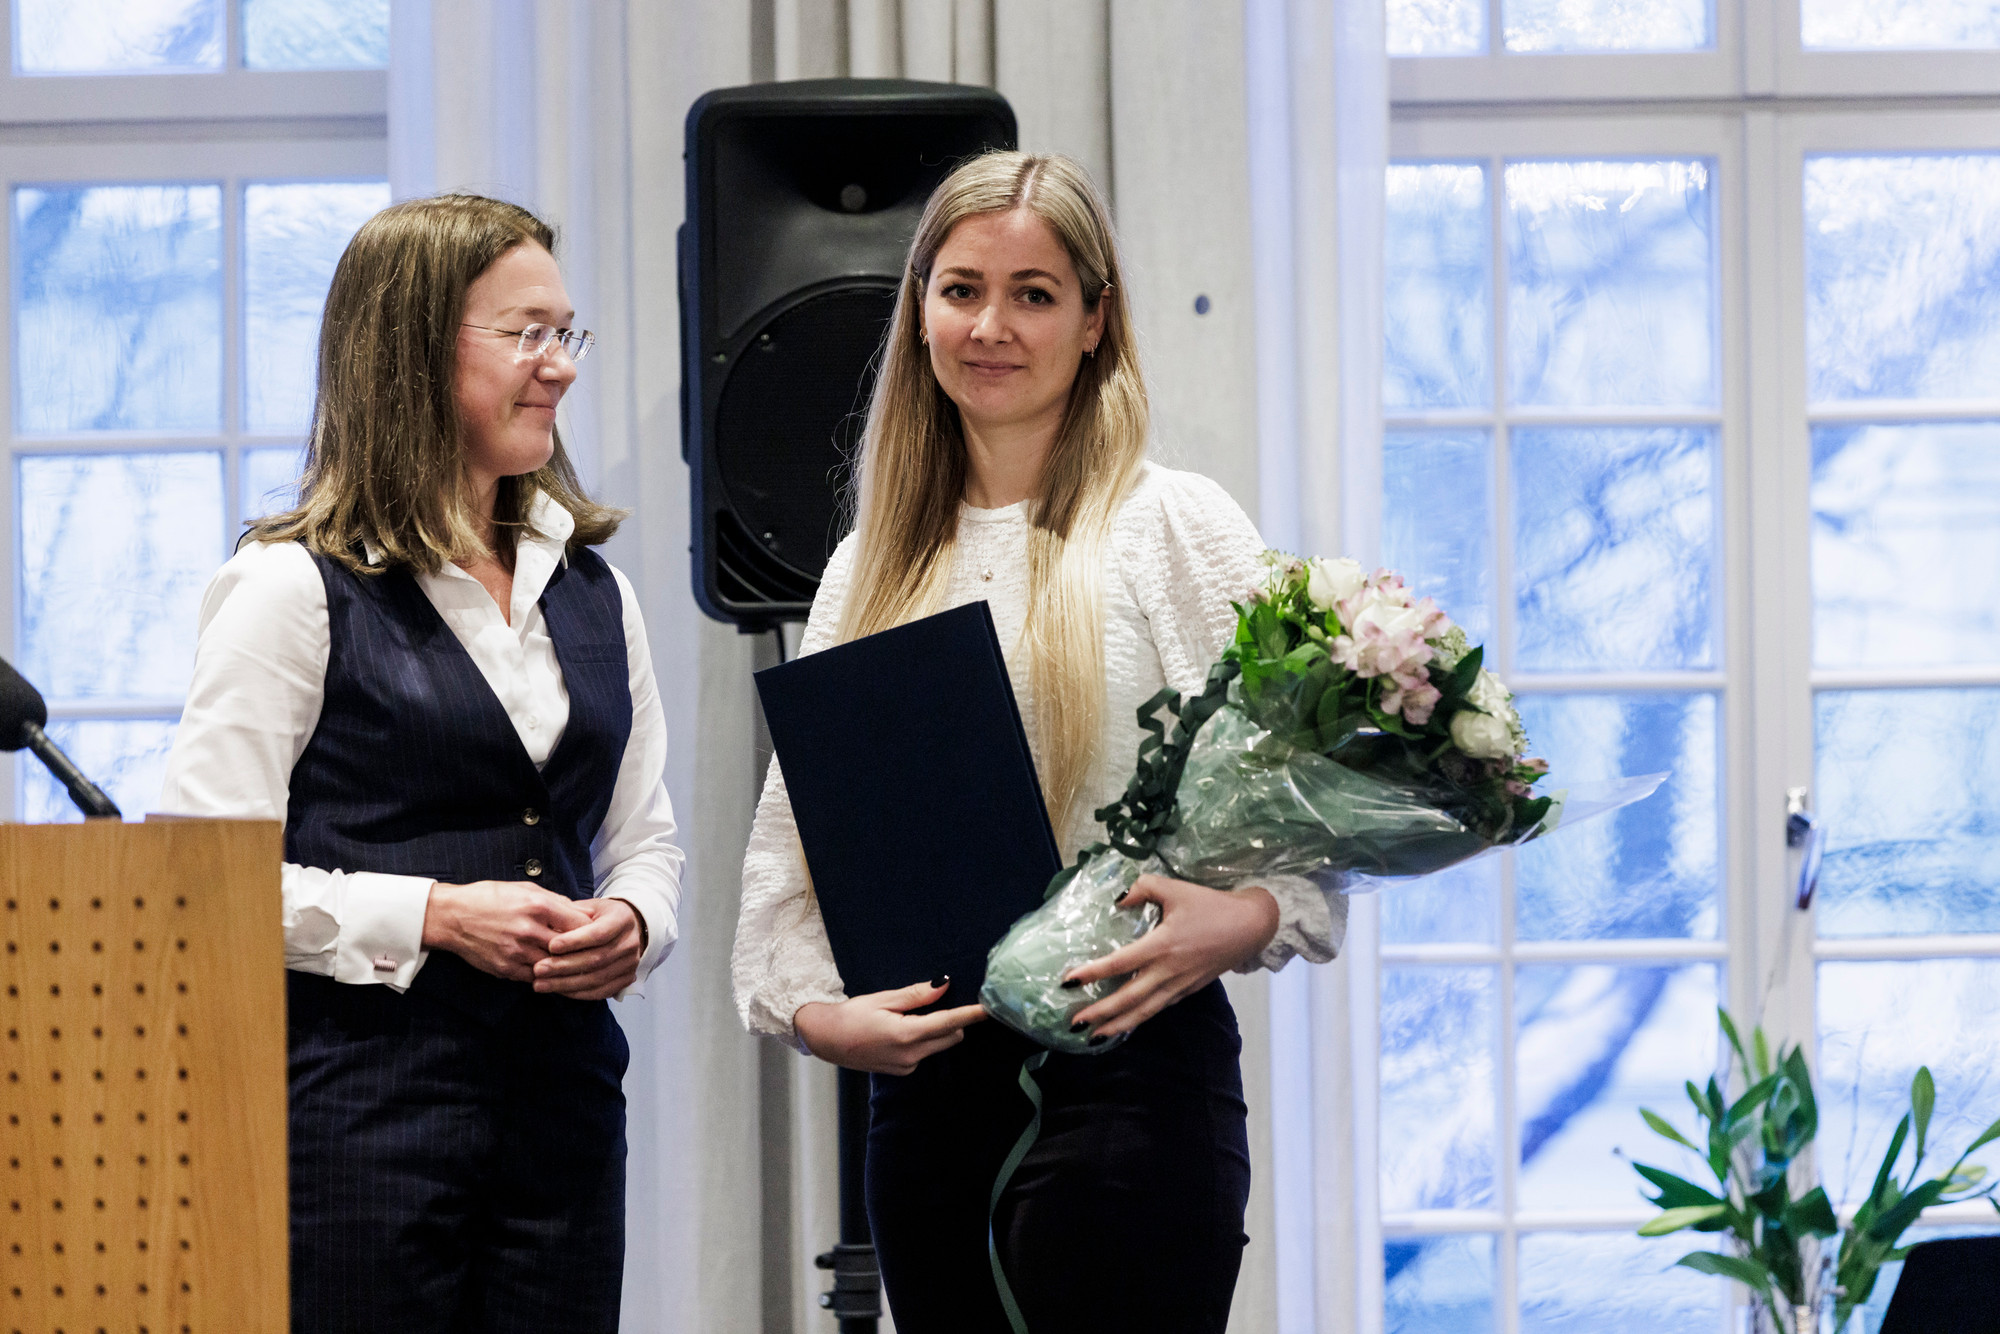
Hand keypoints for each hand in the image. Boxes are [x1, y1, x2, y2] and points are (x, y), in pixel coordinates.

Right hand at [421, 880, 591, 982]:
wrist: (451, 916)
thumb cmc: (489, 898)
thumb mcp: (524, 889)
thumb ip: (555, 901)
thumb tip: (580, 913)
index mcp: (537, 906)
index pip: (579, 924)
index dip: (593, 930)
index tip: (600, 933)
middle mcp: (529, 930)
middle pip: (570, 949)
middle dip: (584, 952)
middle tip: (596, 954)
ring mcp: (517, 952)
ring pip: (554, 967)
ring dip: (566, 967)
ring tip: (578, 966)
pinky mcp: (505, 969)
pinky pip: (534, 977)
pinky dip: (546, 976)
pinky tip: (554, 973)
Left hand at [534, 897, 644, 999]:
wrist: (628, 928)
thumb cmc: (601, 917)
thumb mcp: (588, 907)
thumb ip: (571, 915)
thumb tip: (547, 929)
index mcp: (622, 919)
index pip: (599, 933)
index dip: (575, 941)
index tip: (551, 946)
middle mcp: (630, 943)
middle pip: (597, 959)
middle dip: (564, 966)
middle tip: (539, 969)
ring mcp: (630, 963)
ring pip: (596, 978)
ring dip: (566, 983)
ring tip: (541, 984)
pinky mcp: (626, 979)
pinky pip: (600, 992)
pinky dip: (577, 993)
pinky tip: (557, 990)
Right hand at [793, 979, 988, 1075]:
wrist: (826, 1039)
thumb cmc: (851, 1015)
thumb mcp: (884, 999)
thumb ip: (917, 995)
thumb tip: (944, 985)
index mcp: (906, 1034)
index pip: (948, 1023)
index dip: (969, 1015)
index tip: (988, 1009)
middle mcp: (910, 1055)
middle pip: (949, 1036)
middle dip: (952, 1021)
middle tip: (937, 1002)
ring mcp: (906, 1066)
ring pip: (937, 1045)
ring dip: (937, 1030)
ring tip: (910, 1015)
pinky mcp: (901, 1071)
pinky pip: (924, 1053)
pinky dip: (923, 1040)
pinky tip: (901, 1029)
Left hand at [1061, 874, 1278, 1043]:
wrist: (1251, 926)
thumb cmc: (1211, 905)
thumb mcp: (1175, 888)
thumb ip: (1143, 888)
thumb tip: (1117, 898)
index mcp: (1162, 945)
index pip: (1119, 963)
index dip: (1092, 973)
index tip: (1068, 981)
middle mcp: (1168, 971)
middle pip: (1129, 998)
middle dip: (1100, 1013)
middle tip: (1073, 1023)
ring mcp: (1180, 985)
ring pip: (1145, 1011)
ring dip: (1118, 1025)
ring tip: (1093, 1036)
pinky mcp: (1189, 990)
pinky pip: (1159, 1008)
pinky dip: (1140, 1019)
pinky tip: (1126, 1024)